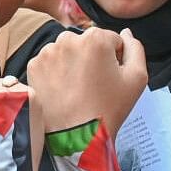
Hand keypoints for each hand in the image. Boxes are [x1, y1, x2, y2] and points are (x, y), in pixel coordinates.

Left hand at [26, 28, 147, 137]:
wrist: (77, 137)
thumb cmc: (108, 109)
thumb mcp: (137, 78)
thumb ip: (135, 48)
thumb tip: (126, 33)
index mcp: (95, 38)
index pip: (110, 39)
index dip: (114, 58)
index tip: (110, 78)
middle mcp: (68, 39)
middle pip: (86, 43)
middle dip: (91, 58)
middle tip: (94, 85)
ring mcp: (47, 52)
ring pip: (66, 51)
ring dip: (72, 63)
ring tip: (78, 89)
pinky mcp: (33, 66)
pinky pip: (50, 63)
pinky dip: (56, 73)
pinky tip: (63, 90)